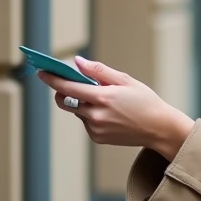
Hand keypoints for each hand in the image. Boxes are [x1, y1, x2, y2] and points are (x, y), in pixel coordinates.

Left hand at [38, 56, 195, 159]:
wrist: (159, 128)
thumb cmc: (145, 101)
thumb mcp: (125, 80)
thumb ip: (98, 71)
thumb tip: (77, 62)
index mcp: (102, 98)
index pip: (68, 87)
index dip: (52, 79)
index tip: (41, 72)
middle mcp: (96, 116)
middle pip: (65, 102)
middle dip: (62, 92)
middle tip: (71, 83)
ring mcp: (95, 129)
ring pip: (77, 111)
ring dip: (82, 103)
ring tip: (106, 100)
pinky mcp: (97, 138)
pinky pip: (86, 121)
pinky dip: (91, 114)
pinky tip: (110, 113)